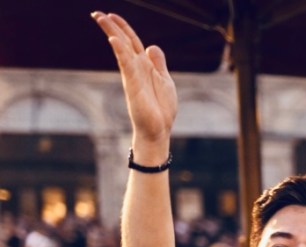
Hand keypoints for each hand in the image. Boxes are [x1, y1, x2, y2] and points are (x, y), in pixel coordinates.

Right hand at [92, 12, 177, 147]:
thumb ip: (158, 63)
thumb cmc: (161, 108)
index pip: (132, 42)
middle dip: (111, 26)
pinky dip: (121, 52)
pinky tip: (114, 40)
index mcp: (144, 66)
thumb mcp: (164, 80)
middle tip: (96, 13)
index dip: (123, 27)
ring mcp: (133, 75)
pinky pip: (126, 65)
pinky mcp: (133, 85)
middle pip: (123, 42)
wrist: (158, 129)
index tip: (112, 15)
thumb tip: (151, 46)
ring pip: (122, 49)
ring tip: (101, 19)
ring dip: (112, 33)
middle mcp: (136, 68)